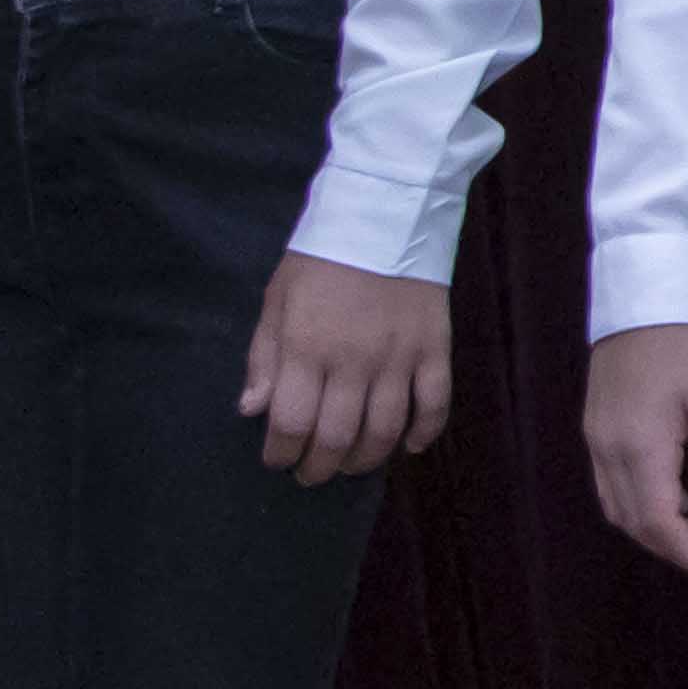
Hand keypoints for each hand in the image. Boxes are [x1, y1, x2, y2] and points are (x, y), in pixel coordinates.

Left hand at [240, 253, 453, 483]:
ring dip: (365, 458)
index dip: (281, 452)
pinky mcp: (435, 349)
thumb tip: (253, 410)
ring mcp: (400, 358)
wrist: (384, 215)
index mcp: (307, 347)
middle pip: (337, 437)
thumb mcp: (277, 300)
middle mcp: (354, 361)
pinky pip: (435, 404)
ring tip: (351, 464)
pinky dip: (423, 433)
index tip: (276, 459)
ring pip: (385, 430)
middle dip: (319, 466)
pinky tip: (408, 446)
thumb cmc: (320, 259)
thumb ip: (265, 358)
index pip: (291, 422)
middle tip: (310, 473)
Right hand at [583, 322, 687, 581]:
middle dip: (668, 544)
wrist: (642, 302)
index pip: (655, 520)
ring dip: (651, 525)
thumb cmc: (687, 349)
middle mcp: (607, 450)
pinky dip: (637, 501)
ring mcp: (594, 440)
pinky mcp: (594, 428)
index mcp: (639, 447)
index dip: (682, 551)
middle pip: (631, 520)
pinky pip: (609, 483)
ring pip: (616, 505)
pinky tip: (670, 492)